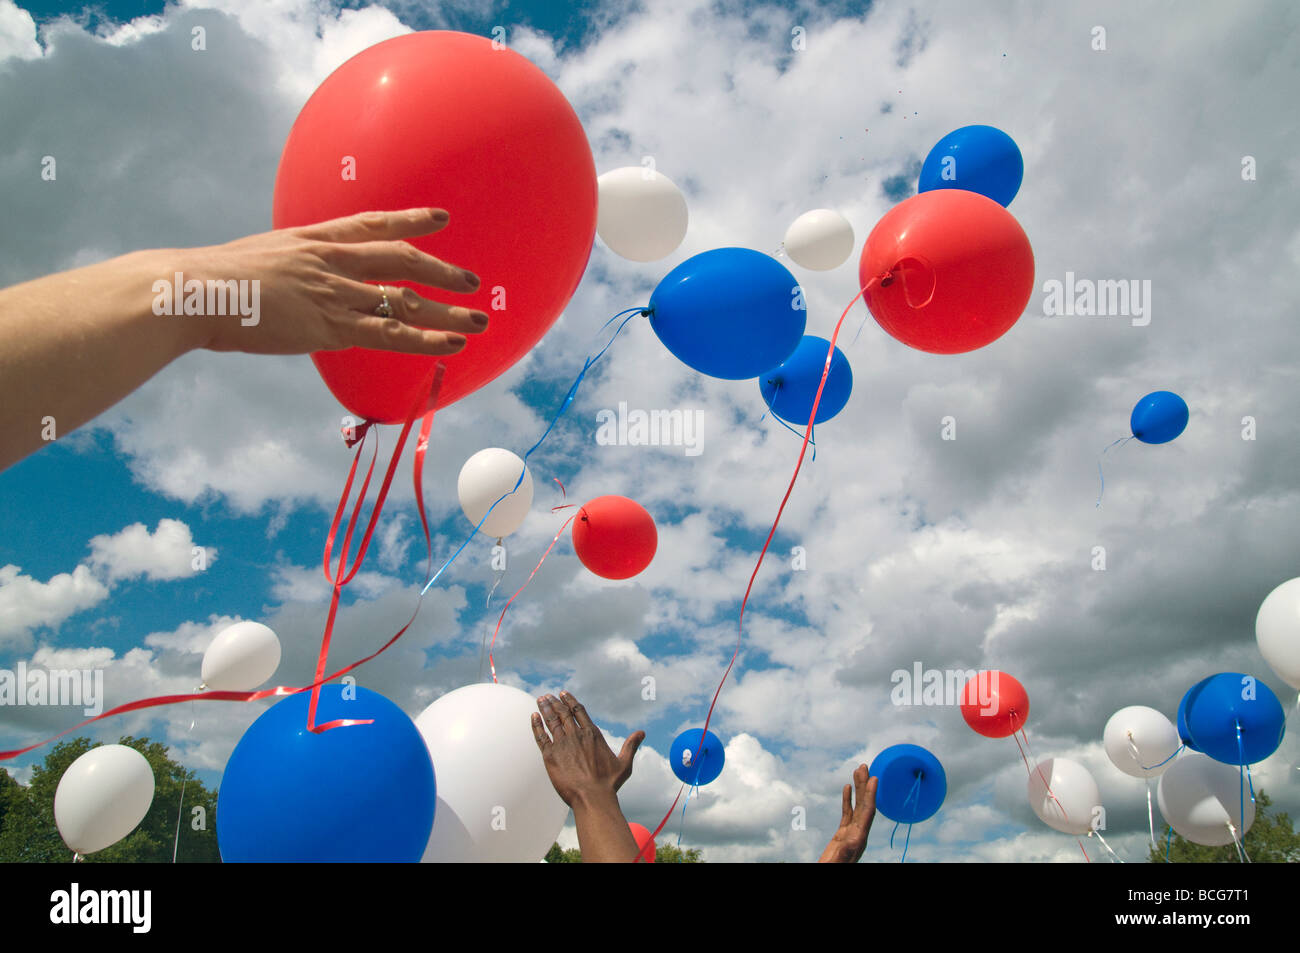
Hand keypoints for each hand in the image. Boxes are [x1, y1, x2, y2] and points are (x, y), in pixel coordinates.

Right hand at [170, 207, 489, 355]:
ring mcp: (334, 292)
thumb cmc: (212, 282)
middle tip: (472, 280)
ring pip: (404, 300)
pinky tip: (451, 344)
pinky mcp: (330, 325)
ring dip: (447, 311)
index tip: (441, 218)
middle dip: (441, 270)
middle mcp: (332, 260)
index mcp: (313, 239)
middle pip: (401, 259)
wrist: (194, 292)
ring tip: (479, 320)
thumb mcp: (256, 260)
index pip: (372, 223)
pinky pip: (390, 333)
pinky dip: (425, 339)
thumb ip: (287, 269)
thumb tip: (293, 285)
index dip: (410, 219)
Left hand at [531, 692, 643, 807]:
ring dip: (545, 709)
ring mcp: (562, 744)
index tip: (563, 693)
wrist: (592, 798)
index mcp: (592, 734)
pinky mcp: (550, 756)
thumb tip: (642, 733)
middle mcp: (576, 735)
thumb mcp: (624, 763)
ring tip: (541, 700)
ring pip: (551, 721)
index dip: (570, 701)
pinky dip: (536, 725)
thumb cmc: (609, 783)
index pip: (578, 711)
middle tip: (547, 695)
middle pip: (562, 713)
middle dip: (554, 702)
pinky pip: (541, 736)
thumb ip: (631, 746)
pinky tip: (533, 716)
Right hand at [818, 764, 877, 862]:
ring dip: (858, 788)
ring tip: (858, 770)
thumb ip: (847, 850)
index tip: (874, 778)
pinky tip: (847, 787)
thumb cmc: (834, 868)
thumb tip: (855, 838)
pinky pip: (848, 812)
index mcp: (860, 838)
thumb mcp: (841, 859)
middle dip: (865, 785)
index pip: (868, 811)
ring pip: (857, 806)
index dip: (871, 795)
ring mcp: (851, 832)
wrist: (830, 873)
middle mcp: (858, 833)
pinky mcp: (843, 834)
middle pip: (864, 804)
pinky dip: (848, 798)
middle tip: (864, 766)